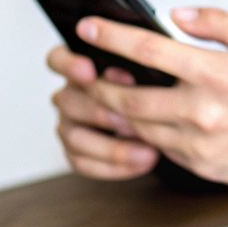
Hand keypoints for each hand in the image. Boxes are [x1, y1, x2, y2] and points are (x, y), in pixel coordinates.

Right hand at [46, 47, 159, 180]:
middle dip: (101, 113)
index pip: (58, 59)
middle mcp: (70, 95)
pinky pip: (83, 163)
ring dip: (112, 147)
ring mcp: (70, 125)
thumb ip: (134, 68)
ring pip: (74, 138)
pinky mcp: (76, 152)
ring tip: (149, 150)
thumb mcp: (151, 73)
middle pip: (68, 102)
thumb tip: (124, 74)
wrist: (170, 121)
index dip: (69, 66)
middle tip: (133, 121)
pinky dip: (113, 166)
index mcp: (81, 67)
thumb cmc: (157, 89)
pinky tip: (142, 163)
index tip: (89, 72)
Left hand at [69, 8, 227, 191]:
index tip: (86, 28)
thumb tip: (175, 15)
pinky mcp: (204, 168)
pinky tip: (148, 117)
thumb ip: (217, 22)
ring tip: (110, 92)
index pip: (147, 51)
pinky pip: (163, 148)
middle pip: (128, 98)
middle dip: (99, 84)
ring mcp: (202, 146)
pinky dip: (149, 132)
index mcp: (217, 74)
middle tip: (86, 72)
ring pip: (140, 127)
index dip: (109, 37)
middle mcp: (204, 113)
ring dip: (119, 111)